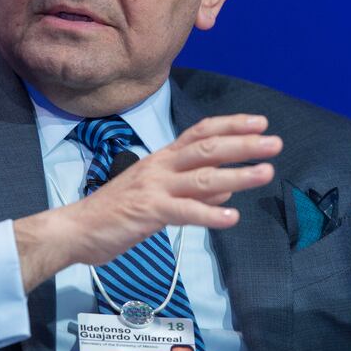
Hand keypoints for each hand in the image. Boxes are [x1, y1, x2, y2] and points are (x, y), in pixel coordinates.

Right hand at [13, 114, 280, 290]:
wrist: (76, 228)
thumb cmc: (117, 211)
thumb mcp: (157, 195)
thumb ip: (192, 191)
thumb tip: (227, 190)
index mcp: (162, 158)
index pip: (200, 133)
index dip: (231, 125)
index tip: (260, 122)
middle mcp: (160, 166)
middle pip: (207, 148)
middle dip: (243, 144)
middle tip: (274, 142)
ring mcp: (154, 188)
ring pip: (202, 178)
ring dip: (237, 174)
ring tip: (266, 172)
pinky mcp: (147, 212)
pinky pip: (184, 211)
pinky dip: (209, 214)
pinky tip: (232, 218)